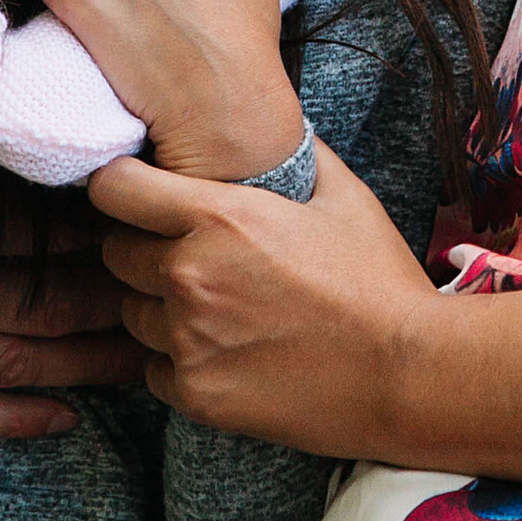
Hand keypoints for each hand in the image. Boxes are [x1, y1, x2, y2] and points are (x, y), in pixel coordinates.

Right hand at [0, 135, 141, 435]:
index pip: (31, 232)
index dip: (93, 227)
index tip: (147, 216)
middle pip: (38, 308)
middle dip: (109, 300)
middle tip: (169, 291)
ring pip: (11, 367)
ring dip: (82, 364)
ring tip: (145, 355)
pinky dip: (11, 421)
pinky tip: (64, 419)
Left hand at [89, 139, 443, 455]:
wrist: (407, 375)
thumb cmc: (378, 280)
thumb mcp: (343, 194)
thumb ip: (292, 152)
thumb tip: (266, 125)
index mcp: (218, 217)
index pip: (115, 188)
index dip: (121, 186)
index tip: (138, 193)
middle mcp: (189, 276)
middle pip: (115, 252)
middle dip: (141, 247)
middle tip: (187, 254)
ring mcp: (188, 340)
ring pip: (132, 314)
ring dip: (158, 306)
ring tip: (213, 306)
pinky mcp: (196, 395)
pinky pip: (153, 368)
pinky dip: (177, 360)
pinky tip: (224, 350)